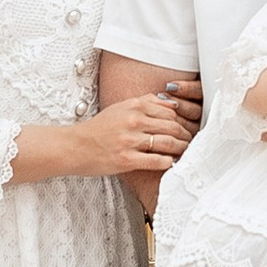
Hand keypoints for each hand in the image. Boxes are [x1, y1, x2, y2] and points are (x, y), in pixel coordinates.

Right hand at [83, 87, 199, 177]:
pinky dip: (168, 162)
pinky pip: (157, 160)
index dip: (182, 120)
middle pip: (172, 126)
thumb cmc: (99, 128)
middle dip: (186, 135)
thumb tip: (171, 103)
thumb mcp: (120, 108)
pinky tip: (171, 163)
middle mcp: (133, 121)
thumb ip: (145, 102)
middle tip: (191, 142)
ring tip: (185, 153)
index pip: (170, 111)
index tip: (187, 127)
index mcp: (133, 106)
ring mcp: (130, 140)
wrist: (75, 147)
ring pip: (168, 142)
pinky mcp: (126, 159)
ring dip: (181, 149)